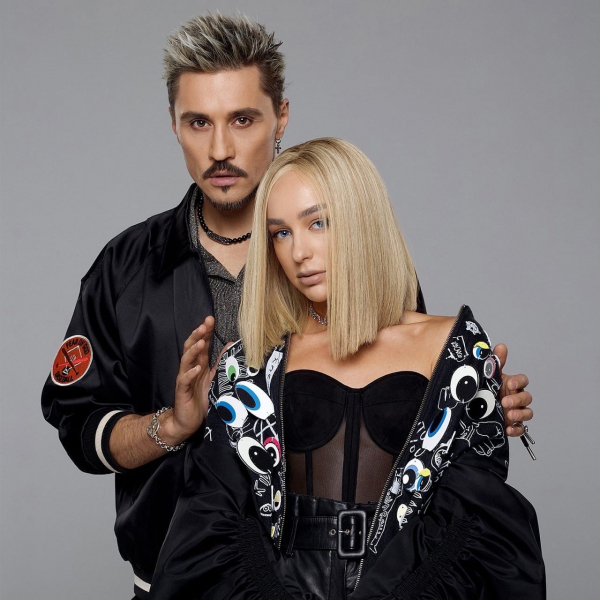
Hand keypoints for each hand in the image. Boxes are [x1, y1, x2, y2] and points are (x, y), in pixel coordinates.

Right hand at [162, 317, 218, 443]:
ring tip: (201, 341)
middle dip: (198, 334)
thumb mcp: (215, 378)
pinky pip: (184, 380)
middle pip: (192, 347)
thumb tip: (230, 345)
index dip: (205, 331)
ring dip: (194, 350)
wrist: (188, 420)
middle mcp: (190, 368)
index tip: (211, 319)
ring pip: (186, 360)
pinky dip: (190, 373)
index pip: (201, 343)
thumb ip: (221, 362)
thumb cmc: (201, 398)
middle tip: (205, 323)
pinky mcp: (181, 390)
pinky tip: (197, 368)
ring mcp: (184, 378)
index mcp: (199, 364)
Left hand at [493, 343, 532, 436]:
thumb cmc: (484, 389)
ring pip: (528, 413)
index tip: (510, 383)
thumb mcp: (488, 376)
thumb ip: (495, 362)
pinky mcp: (512, 424)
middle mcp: (516, 397)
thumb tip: (501, 346)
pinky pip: (521, 429)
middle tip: (505, 401)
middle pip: (527, 397)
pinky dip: (517, 430)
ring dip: (520, 414)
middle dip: (518, 400)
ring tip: (509, 415)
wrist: (473, 408)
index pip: (523, 381)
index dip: (519, 382)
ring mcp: (516, 411)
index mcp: (512, 384)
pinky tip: (508, 429)